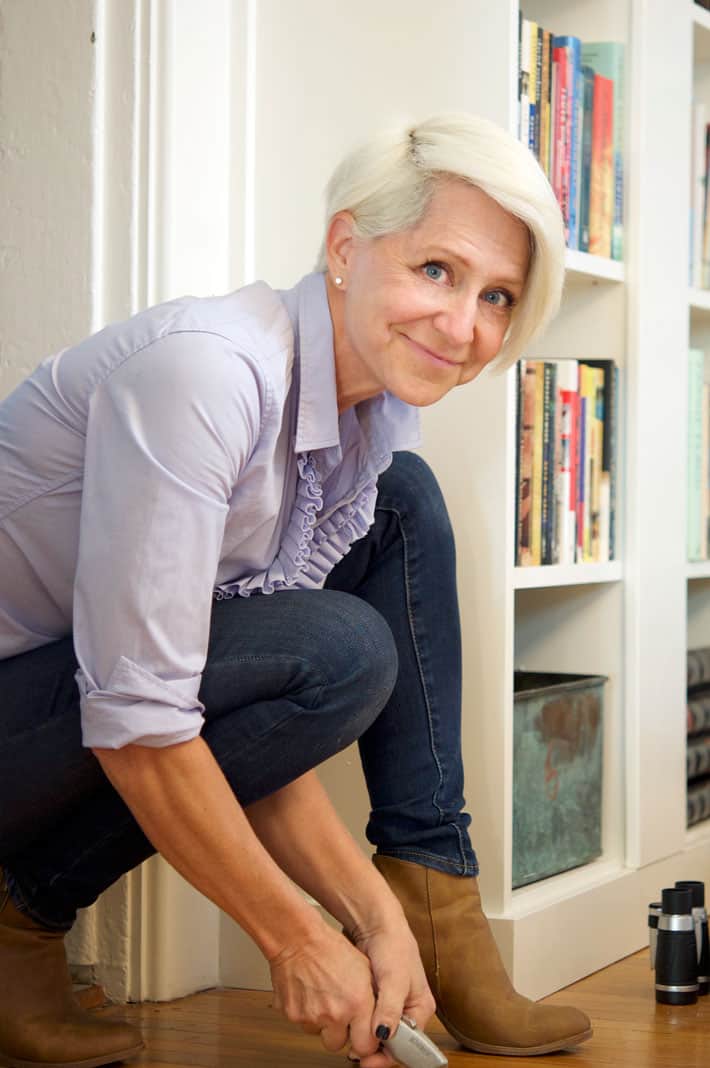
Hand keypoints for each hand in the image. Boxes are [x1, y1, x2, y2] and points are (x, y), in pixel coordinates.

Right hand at [269, 921, 382, 1060]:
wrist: (297, 938)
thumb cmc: (330, 948)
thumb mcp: (364, 970)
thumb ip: (372, 1002)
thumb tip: (379, 1022)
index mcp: (357, 1003)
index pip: (366, 1047)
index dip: (364, 1041)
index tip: (362, 1034)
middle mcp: (335, 1014)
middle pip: (339, 1045)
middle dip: (340, 1033)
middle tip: (339, 1013)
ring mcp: (312, 1017)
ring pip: (319, 1034)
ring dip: (322, 1023)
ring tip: (323, 997)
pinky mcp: (292, 1016)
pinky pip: (303, 1024)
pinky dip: (306, 1013)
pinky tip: (310, 993)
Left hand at [348, 917, 436, 1067]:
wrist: (374, 923)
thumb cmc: (392, 945)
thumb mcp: (394, 978)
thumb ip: (390, 1008)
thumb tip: (383, 1036)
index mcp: (421, 1009)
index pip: (408, 1046)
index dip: (388, 1057)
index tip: (367, 1062)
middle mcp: (408, 1011)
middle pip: (392, 1044)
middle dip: (373, 1050)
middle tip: (353, 1055)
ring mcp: (391, 1006)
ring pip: (377, 1034)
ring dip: (364, 1038)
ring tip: (349, 1040)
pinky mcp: (376, 1000)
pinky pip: (367, 1020)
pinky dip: (358, 1024)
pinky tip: (347, 1026)